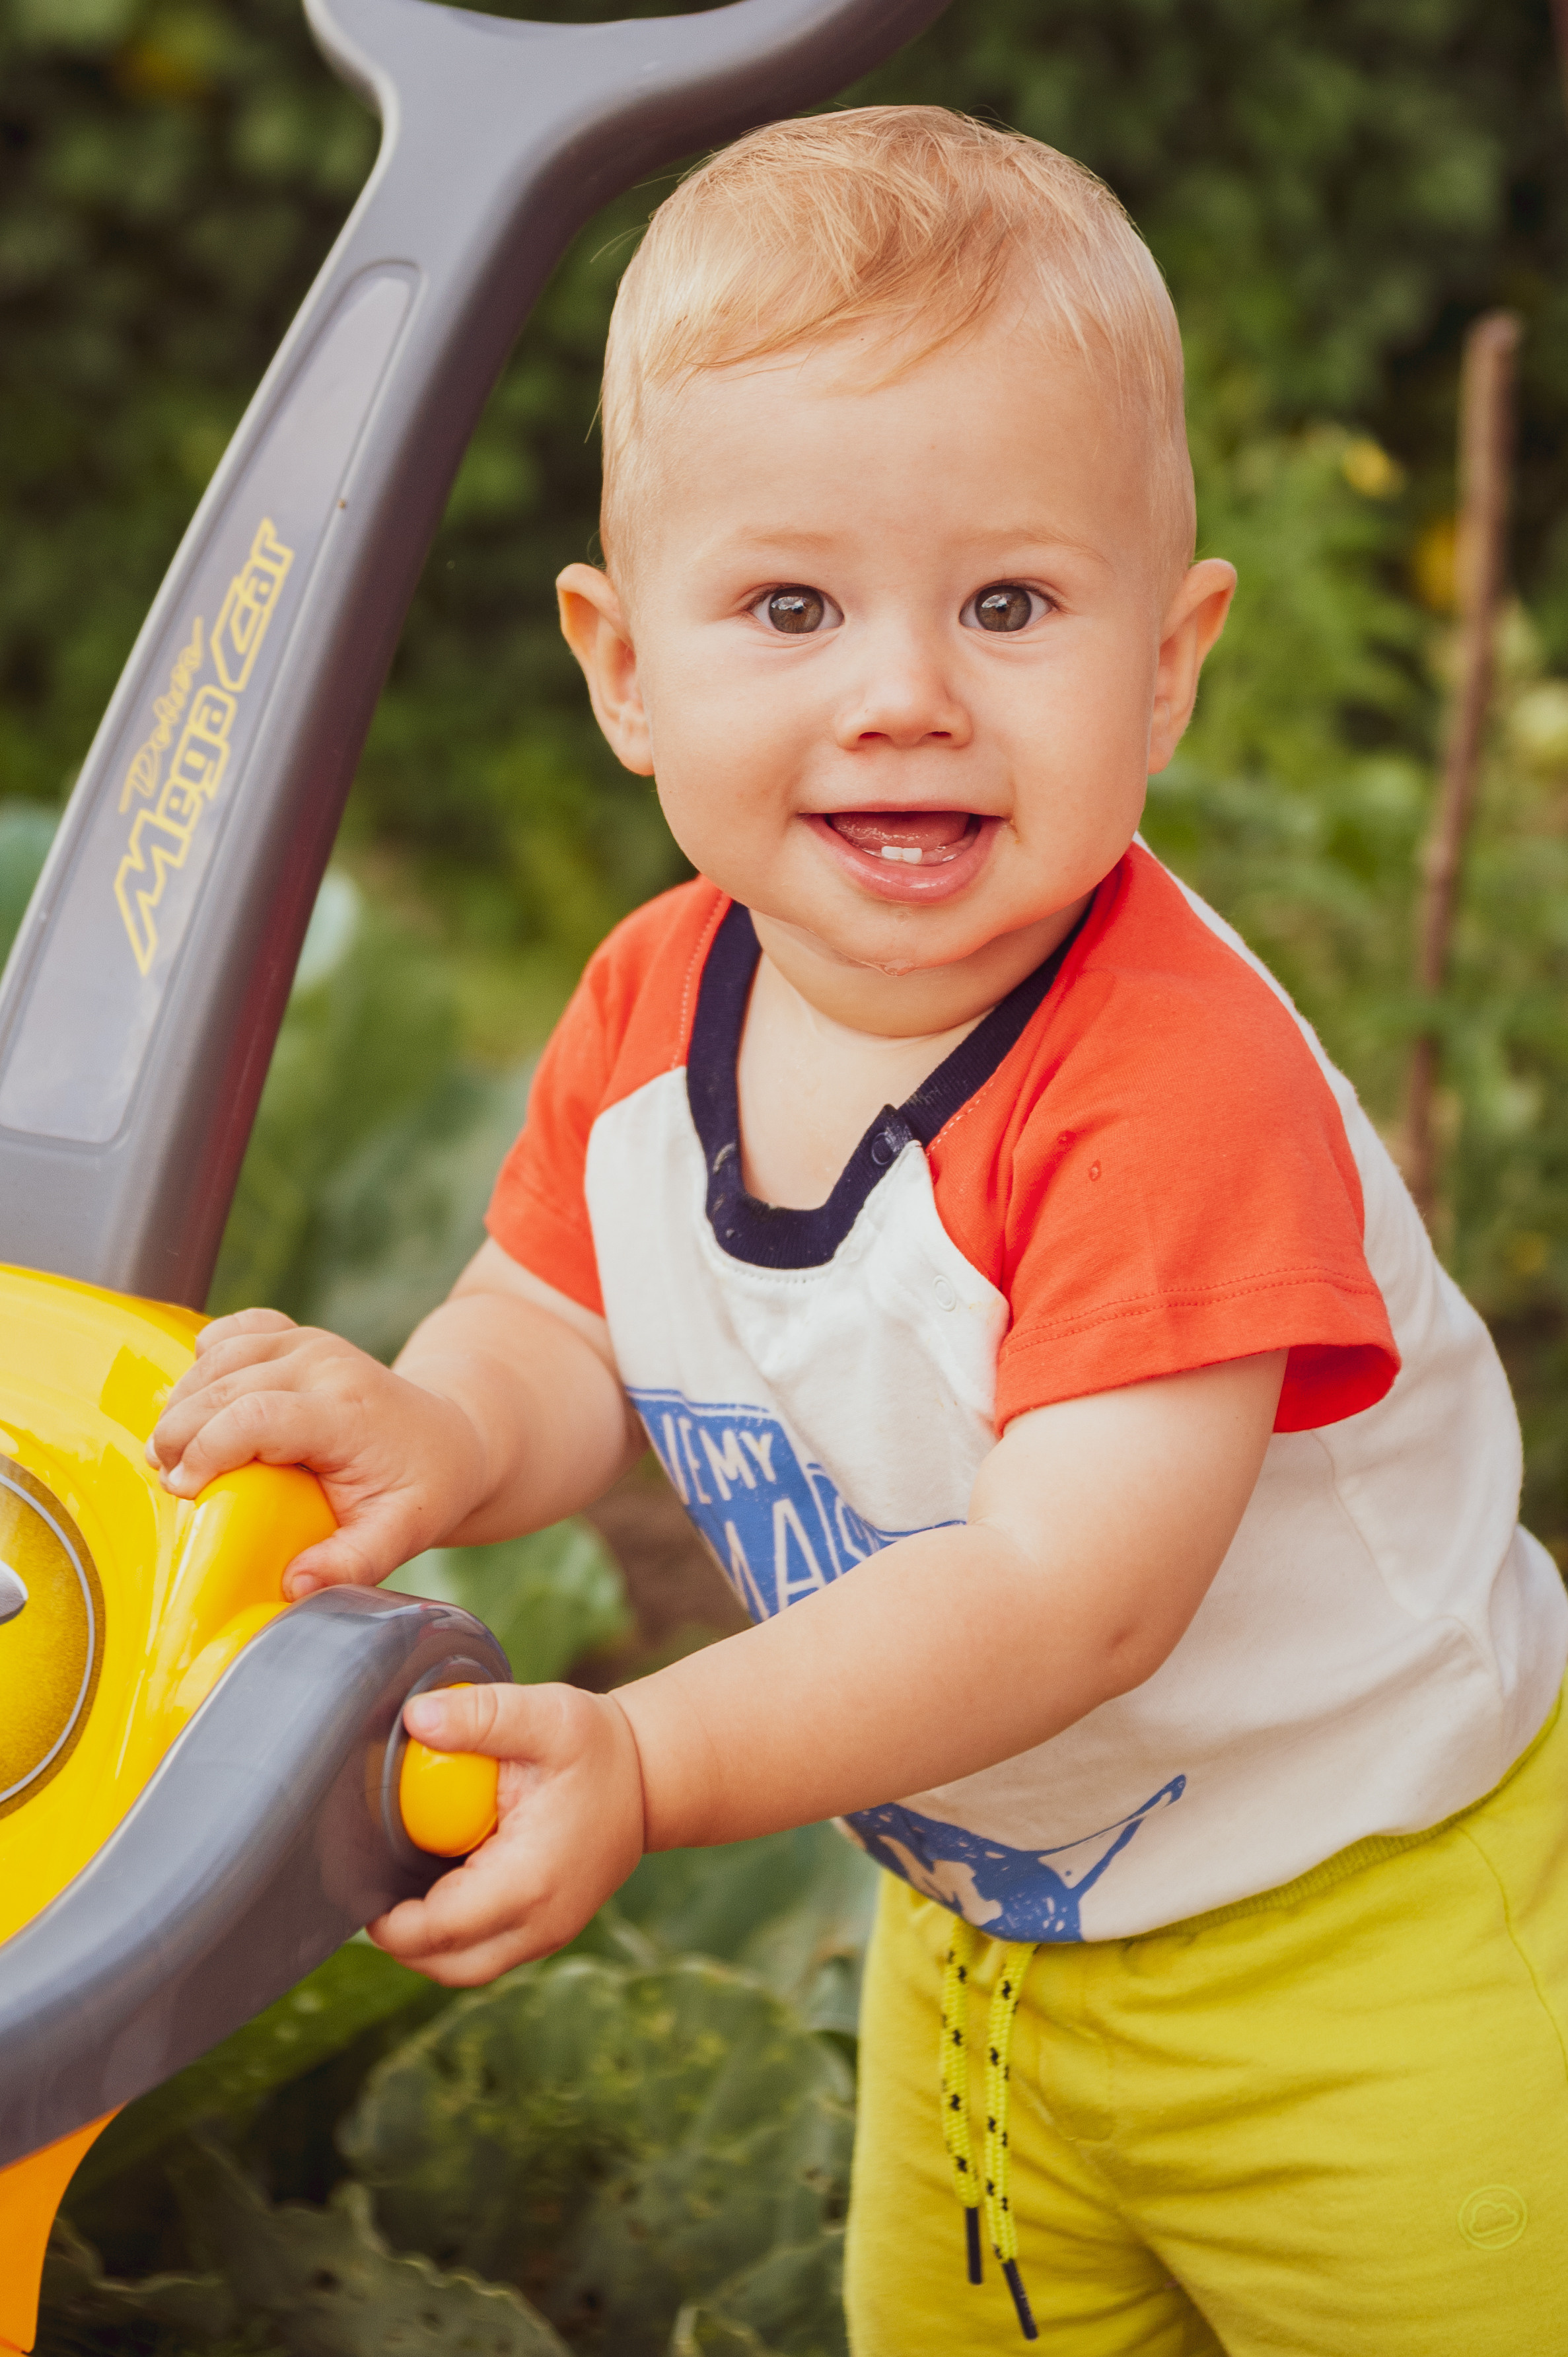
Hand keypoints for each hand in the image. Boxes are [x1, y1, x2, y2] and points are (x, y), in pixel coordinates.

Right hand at [147, 1308, 489, 1594]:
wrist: (450, 1437)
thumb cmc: (423, 1487)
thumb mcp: (402, 1534)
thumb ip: (352, 1563)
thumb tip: (296, 1587)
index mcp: (347, 1413)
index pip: (257, 1416)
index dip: (207, 1450)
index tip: (185, 1492)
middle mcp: (325, 1364)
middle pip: (224, 1386)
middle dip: (180, 1434)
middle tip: (173, 1483)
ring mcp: (309, 1343)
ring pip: (217, 1355)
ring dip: (182, 1402)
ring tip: (175, 1454)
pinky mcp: (295, 1336)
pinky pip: (232, 1331)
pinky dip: (205, 1360)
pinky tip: (202, 1400)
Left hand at [371, 1681, 646, 1983]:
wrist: (651, 1778)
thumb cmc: (598, 1747)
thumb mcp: (546, 1716)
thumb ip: (481, 1715)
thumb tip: (416, 1719)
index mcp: (531, 1881)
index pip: (441, 1929)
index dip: (392, 1922)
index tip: (362, 1886)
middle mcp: (541, 1923)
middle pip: (448, 1965)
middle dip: (401, 1942)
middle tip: (372, 1895)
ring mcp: (548, 1933)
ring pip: (465, 1969)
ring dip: (426, 1945)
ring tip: (400, 1896)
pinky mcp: (548, 1931)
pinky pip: (486, 1954)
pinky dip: (453, 1938)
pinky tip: (438, 1891)